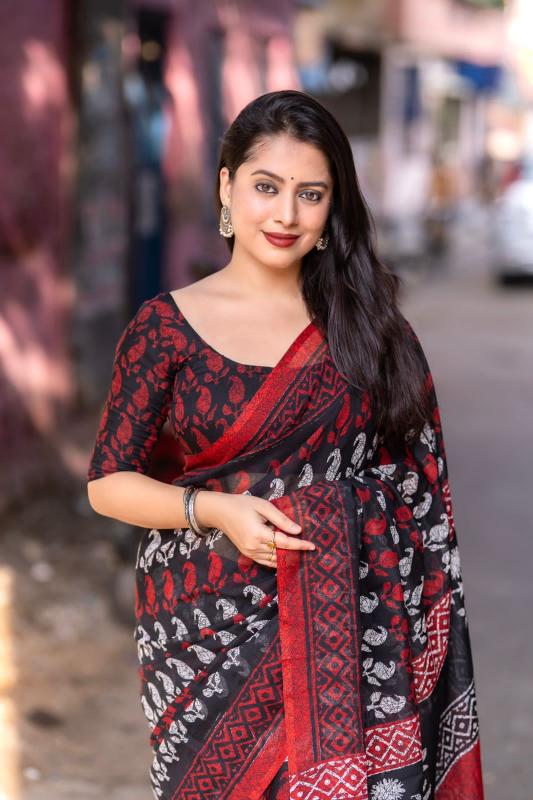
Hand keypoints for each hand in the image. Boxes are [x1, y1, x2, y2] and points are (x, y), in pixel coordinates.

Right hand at [194, 491, 315, 568]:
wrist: (220, 511)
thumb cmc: (242, 504)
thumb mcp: (264, 506)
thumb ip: (281, 519)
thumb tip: (298, 530)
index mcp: (259, 534)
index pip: (285, 543)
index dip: (300, 545)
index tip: (313, 546)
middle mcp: (254, 547)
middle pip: (280, 553)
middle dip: (295, 552)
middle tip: (309, 549)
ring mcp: (250, 553)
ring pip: (273, 560)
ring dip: (286, 558)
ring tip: (300, 553)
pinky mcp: (247, 554)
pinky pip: (265, 562)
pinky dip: (276, 561)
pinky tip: (285, 557)